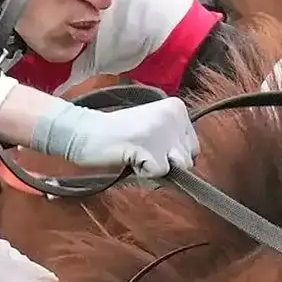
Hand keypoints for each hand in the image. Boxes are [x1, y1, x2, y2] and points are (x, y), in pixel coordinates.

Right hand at [0, 86, 197, 177]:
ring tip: (138, 155)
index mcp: (177, 108)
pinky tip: (130, 158)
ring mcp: (162, 131)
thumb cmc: (118, 134)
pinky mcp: (149, 147)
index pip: (193, 147)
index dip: (172, 155)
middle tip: (142, 151)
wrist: (88, 132)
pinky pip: (158, 173)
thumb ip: (174, 139)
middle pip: (188, 160)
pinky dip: (144, 173)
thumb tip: (191, 164)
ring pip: (177, 168)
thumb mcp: (154, 126)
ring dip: (156, 168)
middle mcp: (173, 116)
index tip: (151, 147)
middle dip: (166, 163)